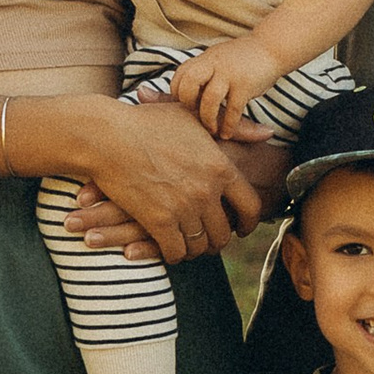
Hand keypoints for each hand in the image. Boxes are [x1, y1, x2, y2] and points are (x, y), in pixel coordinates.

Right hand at [75, 98, 272, 264]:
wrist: (107, 137)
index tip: (242, 229)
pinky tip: (169, 250)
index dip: (250, 222)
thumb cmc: (148, 123)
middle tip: (208, 241)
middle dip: (217, 240)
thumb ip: (234, 128)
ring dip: (195, 249)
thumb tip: (267, 134)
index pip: (250, 206)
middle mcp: (207, 190)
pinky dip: (174, 255)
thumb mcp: (194, 118)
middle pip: (224, 232)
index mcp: (220, 166)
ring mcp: (184, 207)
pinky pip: (176, 251)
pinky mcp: (159, 221)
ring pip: (200, 245)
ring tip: (188, 246)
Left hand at [167, 36, 285, 135]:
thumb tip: (185, 92)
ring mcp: (230, 74)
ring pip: (209, 99)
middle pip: (188, 84)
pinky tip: (227, 133)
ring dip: (208, 119)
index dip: (177, 94)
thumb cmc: (243, 59)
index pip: (179, 76)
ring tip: (212, 130)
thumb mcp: (218, 59)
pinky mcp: (245, 85)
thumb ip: (203, 72)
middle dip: (187, 104)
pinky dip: (229, 125)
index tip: (185, 107)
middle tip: (194, 116)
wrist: (272, 48)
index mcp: (204, 59)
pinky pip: (233, 109)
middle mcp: (214, 64)